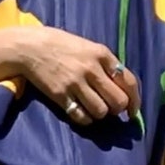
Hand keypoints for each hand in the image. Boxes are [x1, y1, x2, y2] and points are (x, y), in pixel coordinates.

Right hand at [15, 26, 139, 125]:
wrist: (30, 47)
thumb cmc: (61, 46)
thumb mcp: (88, 47)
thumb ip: (105, 64)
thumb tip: (123, 88)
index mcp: (102, 54)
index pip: (129, 82)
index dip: (135, 101)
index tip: (132, 111)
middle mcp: (91, 69)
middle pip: (118, 101)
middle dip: (117, 110)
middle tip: (110, 109)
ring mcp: (76, 83)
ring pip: (101, 111)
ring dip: (100, 114)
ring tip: (93, 108)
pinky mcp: (61, 95)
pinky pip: (81, 116)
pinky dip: (85, 119)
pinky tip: (81, 113)